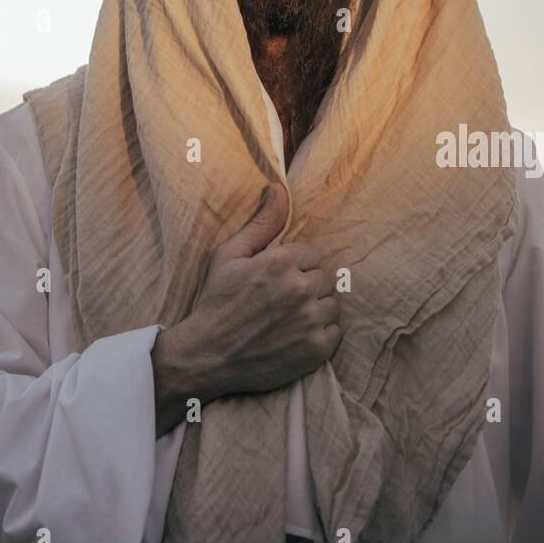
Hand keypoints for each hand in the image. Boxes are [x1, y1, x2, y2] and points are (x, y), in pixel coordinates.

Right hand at [189, 181, 341, 396]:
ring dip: (317, 308)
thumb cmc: (216, 300)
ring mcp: (310, 322)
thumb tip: (279, 187)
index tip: (279, 277)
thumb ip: (262, 222)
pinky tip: (297, 335)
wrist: (207, 355)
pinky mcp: (316, 350)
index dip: (296, 264)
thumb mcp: (230, 254)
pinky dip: (321, 333)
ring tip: (291, 316)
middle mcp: (300, 289)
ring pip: (333, 304)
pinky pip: (335, 332)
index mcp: (281, 262)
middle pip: (326, 277)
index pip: (313, 253)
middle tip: (284, 298)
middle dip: (309, 283)